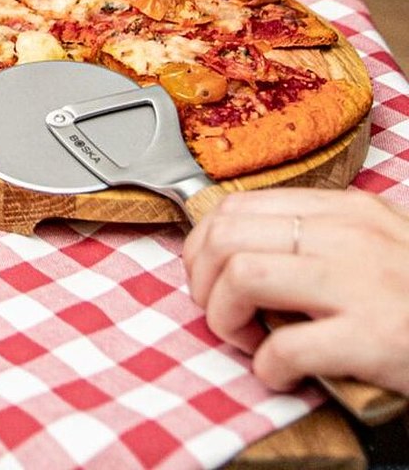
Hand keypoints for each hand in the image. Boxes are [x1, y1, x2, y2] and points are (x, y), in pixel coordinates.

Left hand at [183, 187, 408, 395]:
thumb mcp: (379, 246)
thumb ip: (321, 239)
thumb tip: (244, 250)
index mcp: (346, 211)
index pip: (237, 205)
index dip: (202, 243)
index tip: (206, 274)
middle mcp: (349, 236)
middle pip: (228, 235)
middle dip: (202, 278)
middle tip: (217, 312)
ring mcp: (362, 284)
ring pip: (243, 275)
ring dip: (224, 315)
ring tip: (243, 339)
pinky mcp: (377, 338)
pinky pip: (287, 346)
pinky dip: (267, 366)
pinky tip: (280, 375)